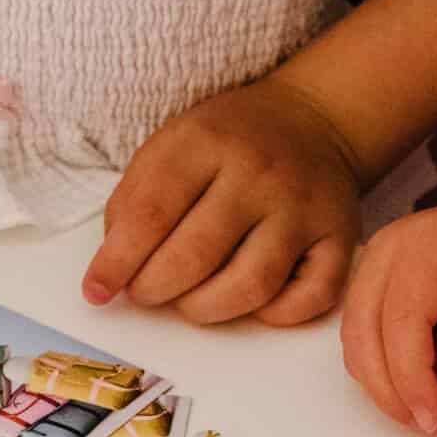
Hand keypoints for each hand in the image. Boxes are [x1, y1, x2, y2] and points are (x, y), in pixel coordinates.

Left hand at [82, 81, 361, 325]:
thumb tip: (113, 270)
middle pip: (196, 255)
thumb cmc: (226, 143)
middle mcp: (260, 174)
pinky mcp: (340, 238)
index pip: (151, 213)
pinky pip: (308, 299)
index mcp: (207, 141)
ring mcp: (304, 208)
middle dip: (156, 288)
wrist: (312, 120)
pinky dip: (273, 315)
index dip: (116, 262)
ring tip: (189, 301)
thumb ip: (134, 201)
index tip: (96, 291)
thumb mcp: (169, 145)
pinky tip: (249, 302)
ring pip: (251, 285)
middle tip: (146, 292)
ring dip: (206, 308)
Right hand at [341, 186, 436, 434]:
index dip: (411, 376)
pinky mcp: (380, 286)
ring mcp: (379, 265)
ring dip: (396, 383)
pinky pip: (369, 342)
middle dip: (395, 391)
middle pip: (364, 333)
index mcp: (435, 240)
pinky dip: (397, 371)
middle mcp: (392, 248)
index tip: (436, 422)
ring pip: (359, 343)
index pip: (401, 316)